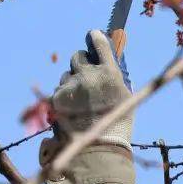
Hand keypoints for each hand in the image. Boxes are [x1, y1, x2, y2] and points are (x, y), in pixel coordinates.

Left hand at [46, 30, 133, 152]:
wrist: (99, 148)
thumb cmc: (117, 125)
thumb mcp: (125, 97)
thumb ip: (115, 78)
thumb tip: (109, 64)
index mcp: (110, 73)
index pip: (99, 44)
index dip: (95, 38)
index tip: (92, 36)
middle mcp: (89, 75)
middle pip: (77, 57)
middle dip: (81, 64)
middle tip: (85, 77)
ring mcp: (71, 86)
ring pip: (66, 75)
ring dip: (71, 84)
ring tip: (80, 103)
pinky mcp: (57, 98)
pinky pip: (59, 91)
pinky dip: (63, 99)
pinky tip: (71, 112)